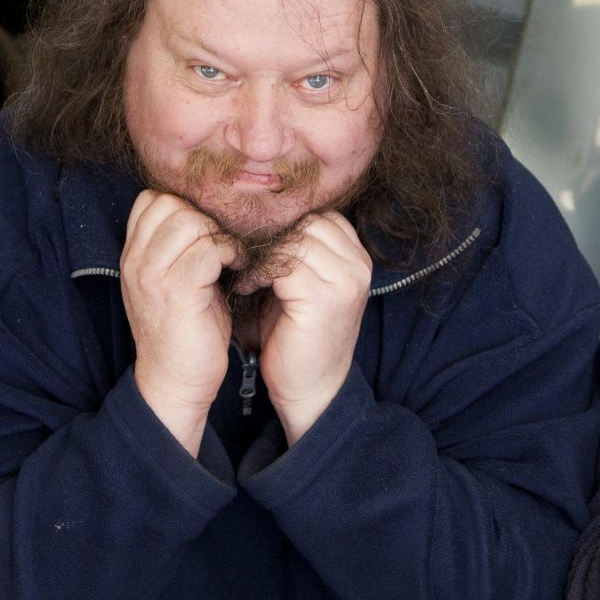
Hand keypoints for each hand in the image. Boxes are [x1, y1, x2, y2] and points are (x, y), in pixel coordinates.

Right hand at [120, 191, 236, 452]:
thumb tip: (216, 212)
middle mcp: (135, 260)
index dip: (186, 205)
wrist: (175, 382)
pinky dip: (230, 253)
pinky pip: (208, 248)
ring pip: (189, 221)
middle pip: (169, 202)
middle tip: (227, 241)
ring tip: (234, 256)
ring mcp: (151, 274)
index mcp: (133, 255)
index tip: (211, 229)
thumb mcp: (176, 282)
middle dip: (206, 215)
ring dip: (220, 233)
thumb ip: (182, 247)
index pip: (151, 199)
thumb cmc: (186, 331)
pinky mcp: (176, 290)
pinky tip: (239, 270)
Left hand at [255, 212, 371, 443]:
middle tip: (241, 254)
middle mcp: (358, 264)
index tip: (252, 241)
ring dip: (261, 254)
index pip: (317, 213)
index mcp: (355, 255)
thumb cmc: (297, 335)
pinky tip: (247, 288)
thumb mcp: (298, 283)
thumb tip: (253, 210)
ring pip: (294, 240)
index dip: (281, 223)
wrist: (311, 389)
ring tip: (244, 274)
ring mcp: (345, 281)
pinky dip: (258, 273)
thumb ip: (291, 249)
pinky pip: (283, 266)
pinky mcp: (325, 300)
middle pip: (307, 220)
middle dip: (269, 235)